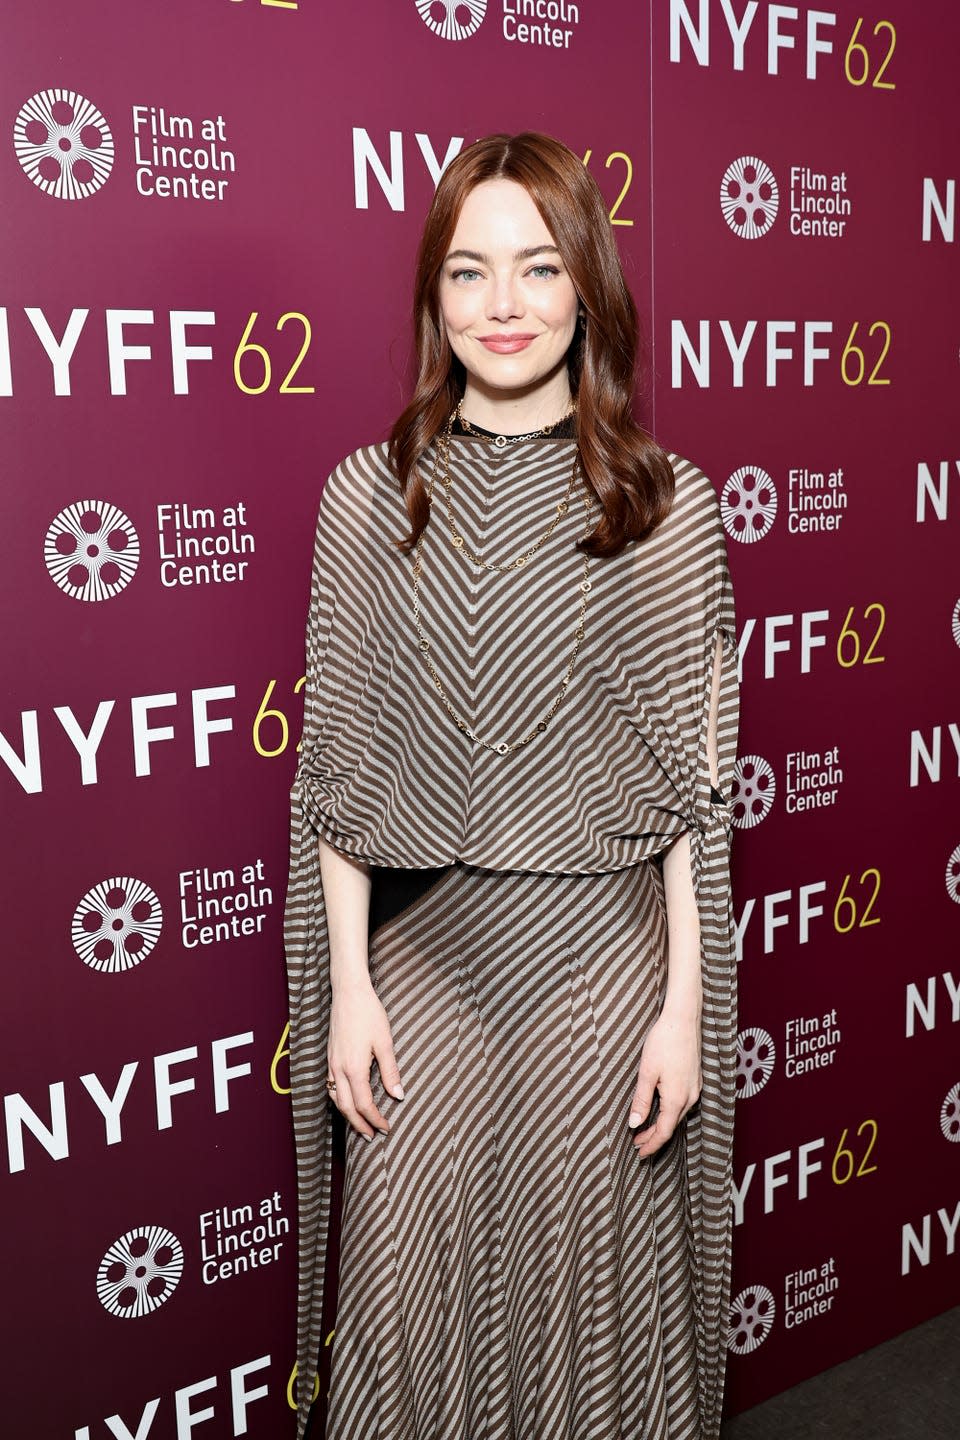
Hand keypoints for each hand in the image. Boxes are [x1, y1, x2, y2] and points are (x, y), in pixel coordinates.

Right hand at [327, 975, 404, 1139]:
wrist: (349, 993)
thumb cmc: (369, 1014)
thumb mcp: (384, 1042)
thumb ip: (391, 1071)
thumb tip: (398, 1095)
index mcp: (354, 1068)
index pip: (363, 1104)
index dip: (375, 1119)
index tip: (386, 1128)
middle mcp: (339, 1069)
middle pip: (346, 1107)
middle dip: (359, 1125)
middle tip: (372, 1136)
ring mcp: (331, 1063)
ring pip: (336, 1099)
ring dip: (348, 1115)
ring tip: (360, 1125)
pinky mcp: (330, 1057)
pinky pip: (331, 1087)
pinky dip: (340, 1100)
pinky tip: (348, 1101)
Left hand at [628, 1010, 701, 1157]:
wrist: (683, 1020)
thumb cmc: (663, 1042)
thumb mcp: (647, 1072)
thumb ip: (642, 1100)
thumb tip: (635, 1123)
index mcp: (677, 1098)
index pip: (665, 1131)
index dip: (651, 1144)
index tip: (639, 1153)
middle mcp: (690, 1097)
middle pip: (672, 1125)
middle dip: (654, 1136)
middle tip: (636, 1143)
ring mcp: (695, 1088)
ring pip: (678, 1115)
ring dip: (662, 1124)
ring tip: (644, 1129)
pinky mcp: (695, 1079)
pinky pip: (683, 1103)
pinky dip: (670, 1112)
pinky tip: (660, 1109)